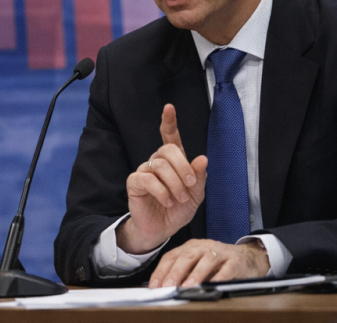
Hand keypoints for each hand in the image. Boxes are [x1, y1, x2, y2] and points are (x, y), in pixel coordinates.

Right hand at [117, 104, 207, 253]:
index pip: (170, 136)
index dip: (169, 121)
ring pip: (159, 165)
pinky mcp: (134, 183)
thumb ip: (199, 176)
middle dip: (183, 168)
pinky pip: (147, 179)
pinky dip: (161, 191)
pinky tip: (167, 202)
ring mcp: (144, 171)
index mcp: (173, 160)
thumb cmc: (178, 209)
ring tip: (180, 199)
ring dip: (174, 183)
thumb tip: (202, 158)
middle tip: (190, 186)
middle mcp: (157, 161)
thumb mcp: (196, 194)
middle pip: (168, 150)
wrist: (163, 229)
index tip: (169, 107)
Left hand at [148, 239, 269, 287]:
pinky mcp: (235, 260)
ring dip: (196, 274)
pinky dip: (219, 277)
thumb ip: (182, 274)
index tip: (155, 286)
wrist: (247, 258)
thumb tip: (162, 288)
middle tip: (168, 287)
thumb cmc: (218, 264)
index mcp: (191, 247)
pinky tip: (213, 285)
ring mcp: (220, 252)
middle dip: (175, 273)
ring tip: (188, 287)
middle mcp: (204, 247)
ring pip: (206, 260)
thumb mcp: (197, 266)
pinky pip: (227, 268)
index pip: (171, 256)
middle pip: (187, 256)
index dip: (161, 271)